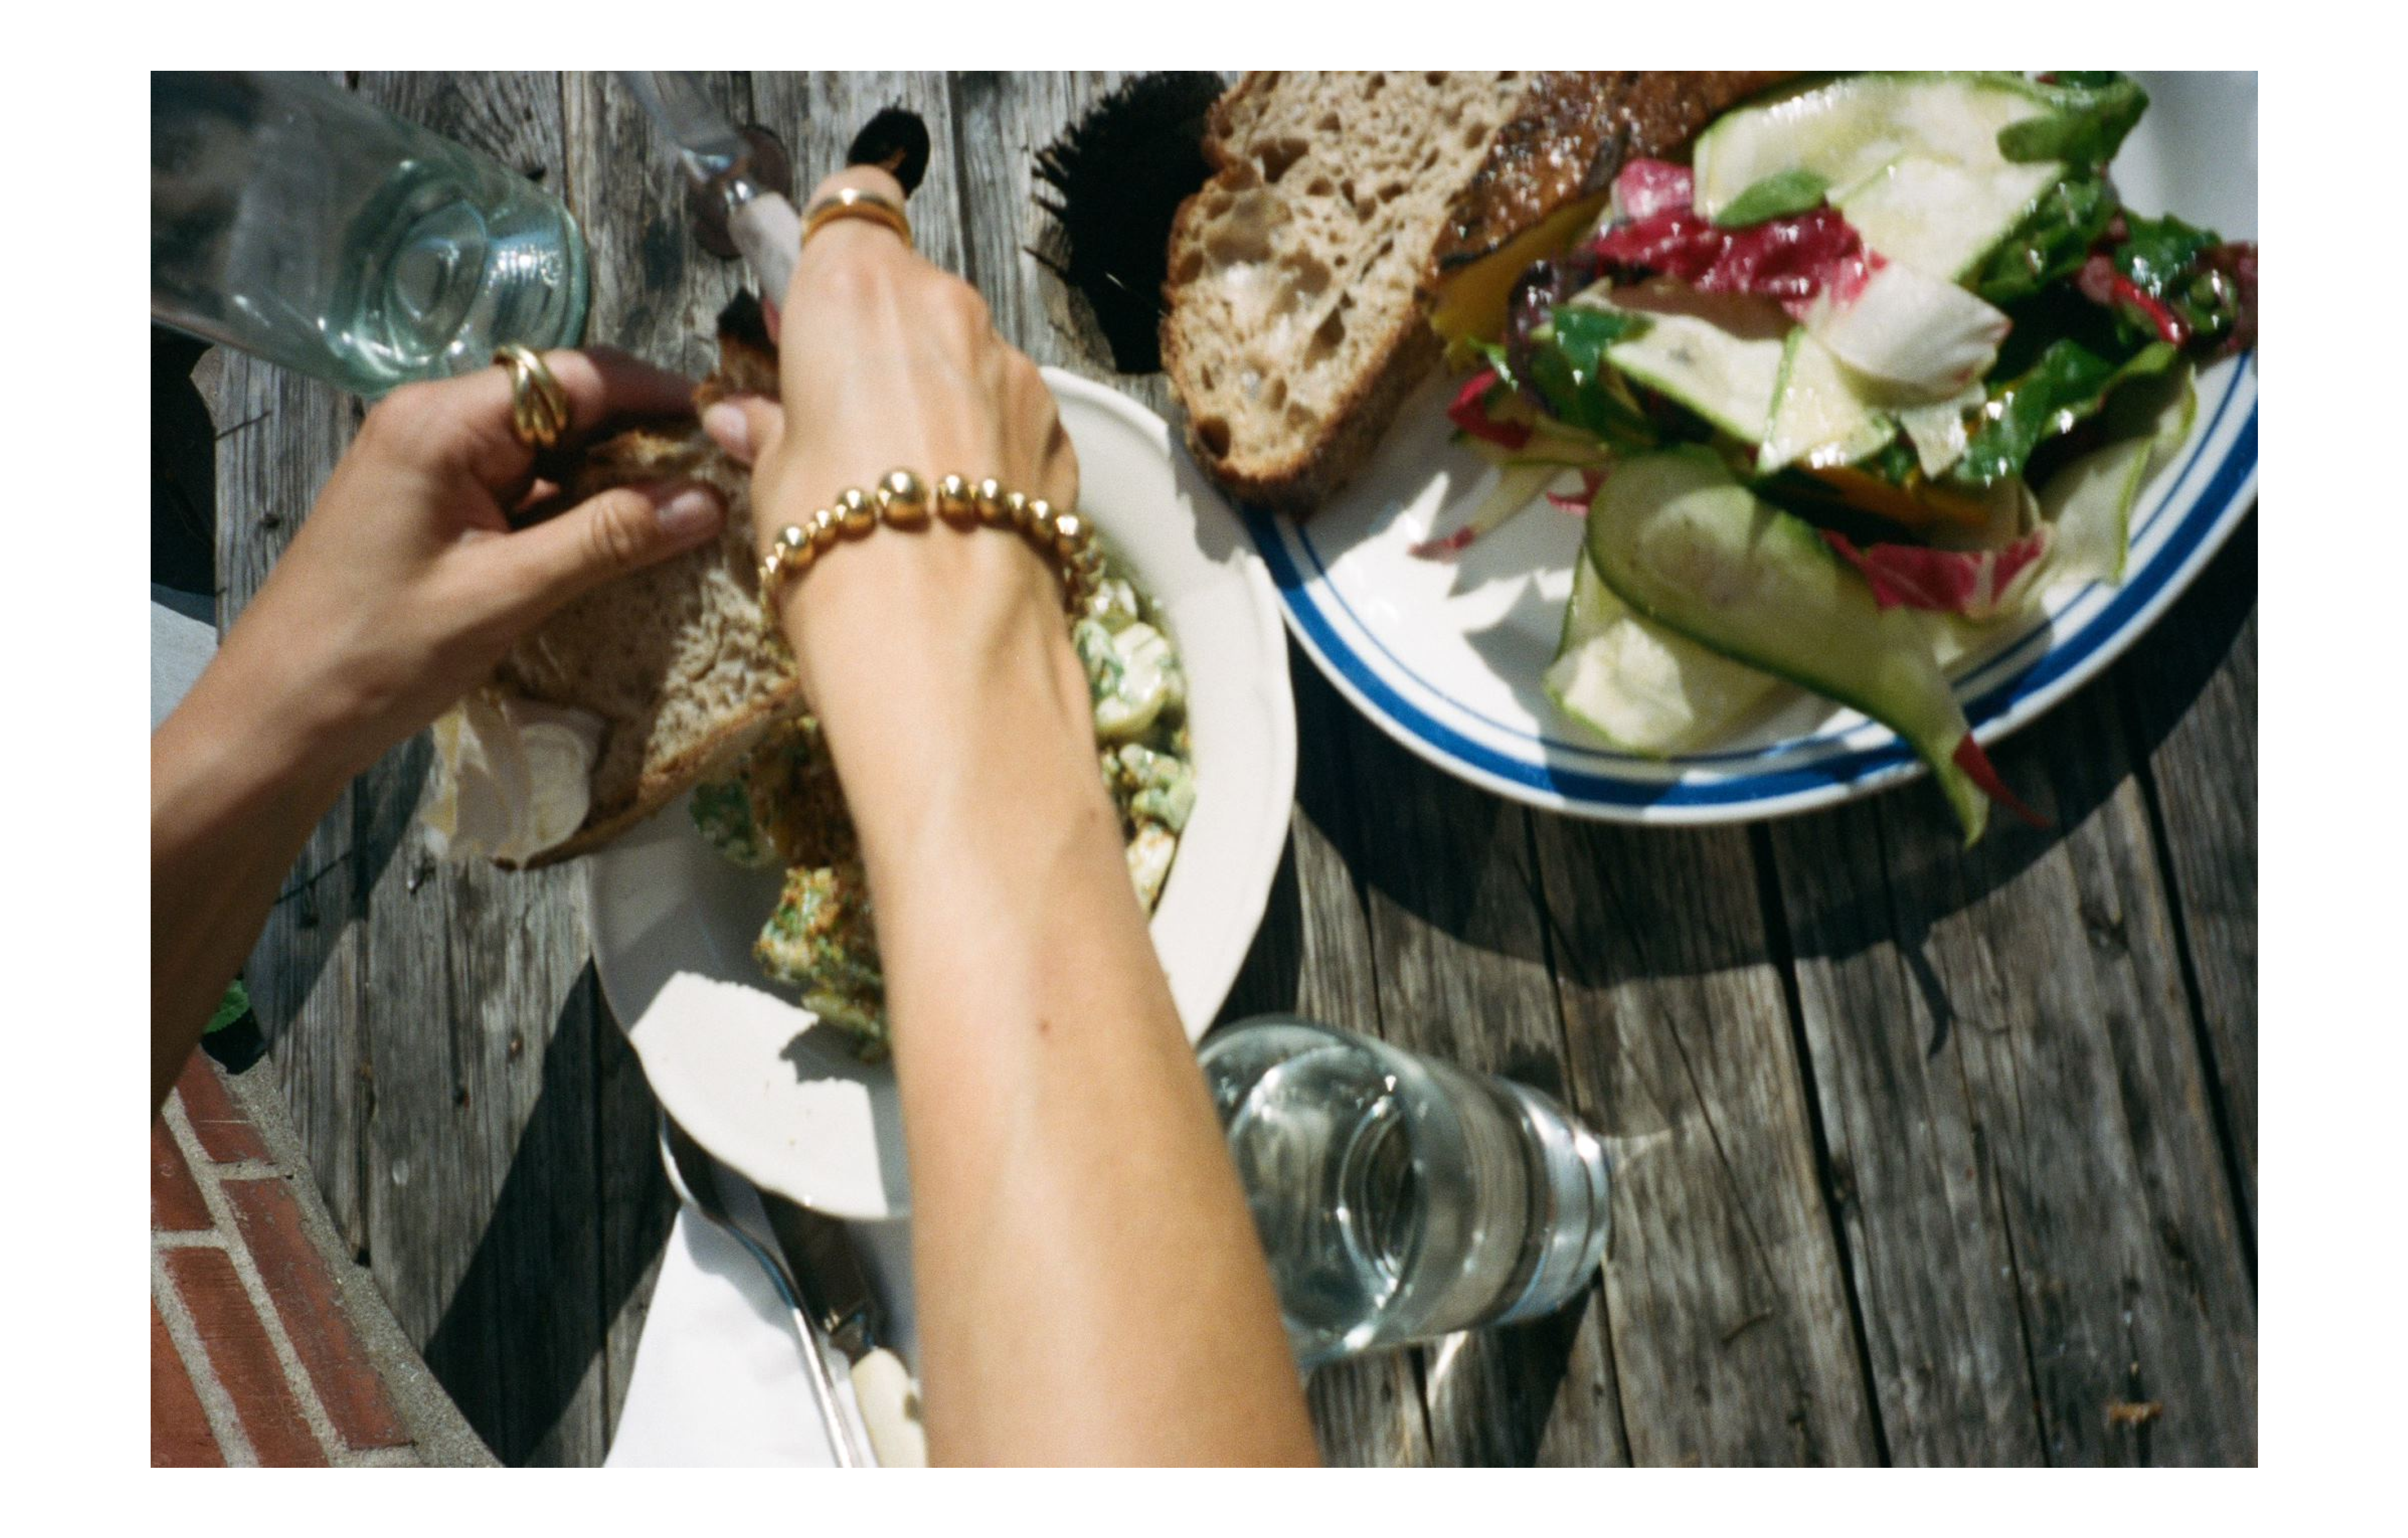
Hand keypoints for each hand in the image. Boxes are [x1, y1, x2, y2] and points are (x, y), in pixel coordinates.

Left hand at [209, 348, 726, 783]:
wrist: (279, 716)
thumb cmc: (379, 654)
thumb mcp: (505, 595)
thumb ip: (609, 540)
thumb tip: (710, 500)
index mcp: (441, 422)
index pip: (575, 377)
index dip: (657, 397)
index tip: (729, 430)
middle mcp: (437, 422)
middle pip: (566, 404)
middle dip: (644, 440)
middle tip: (726, 479)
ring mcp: (436, 463)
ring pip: (552, 449)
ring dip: (616, 479)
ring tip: (694, 512)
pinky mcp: (439, 504)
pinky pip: (527, 488)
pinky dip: (578, 509)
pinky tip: (630, 540)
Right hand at [700, 169, 1088, 829]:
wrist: (946, 638)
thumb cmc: (838, 545)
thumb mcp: (774, 483)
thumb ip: (775, 429)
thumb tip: (751, 419)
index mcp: (857, 290)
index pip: (853, 202)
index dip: (834, 241)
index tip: (812, 292)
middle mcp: (947, 308)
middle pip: (911, 291)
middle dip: (879, 340)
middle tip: (841, 412)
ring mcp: (1012, 369)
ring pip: (966, 356)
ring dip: (937, 397)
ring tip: (902, 484)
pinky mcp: (1057, 429)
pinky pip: (1009, 415)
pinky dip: (984, 445)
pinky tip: (959, 512)